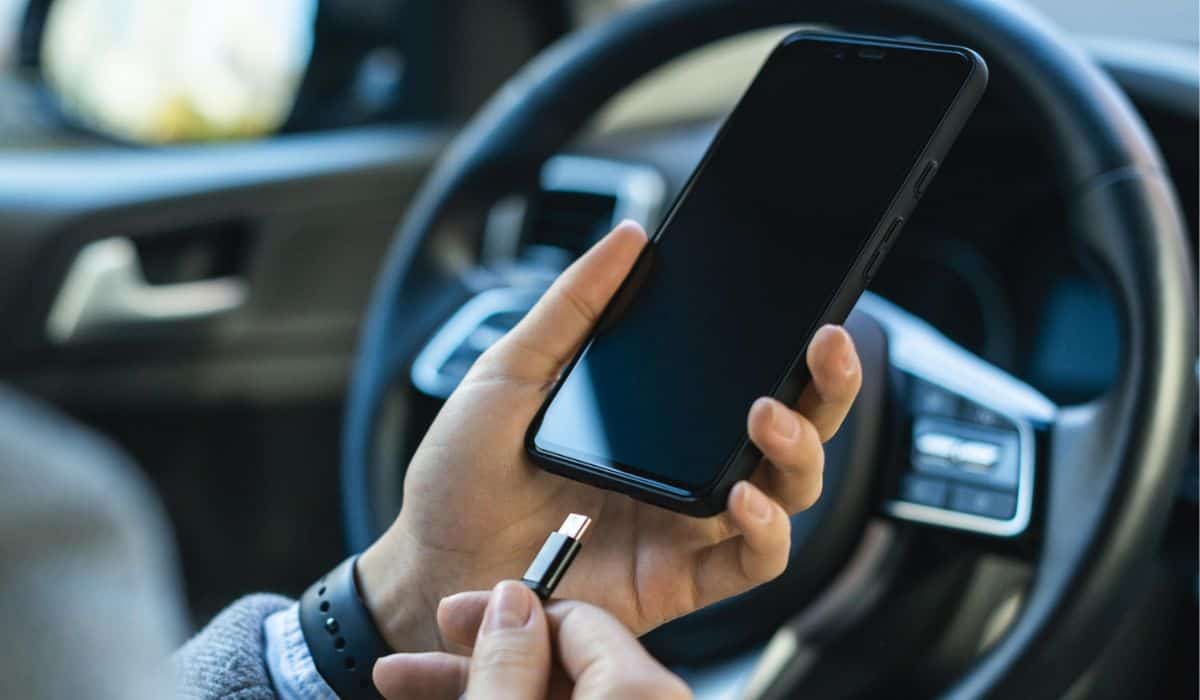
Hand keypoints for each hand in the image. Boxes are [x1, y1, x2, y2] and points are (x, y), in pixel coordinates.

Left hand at [358, 221, 861, 651]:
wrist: (430, 562)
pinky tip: (742, 497)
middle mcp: (688, 470)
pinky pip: (755, 561)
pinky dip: (766, 530)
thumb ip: (572, 307)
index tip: (810, 307)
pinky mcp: (681, 579)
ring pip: (790, 492)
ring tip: (767, 416)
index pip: (750, 377)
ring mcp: (689, 526)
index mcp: (659, 418)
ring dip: (797, 451)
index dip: (796, 348)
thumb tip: (628, 237)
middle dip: (827, 389)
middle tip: (825, 345)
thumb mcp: (511, 372)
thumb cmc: (463, 475)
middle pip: (791, 432)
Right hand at [373, 580, 690, 699]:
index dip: (505, 612)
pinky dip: (511, 698)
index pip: (580, 619)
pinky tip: (453, 689)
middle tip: (423, 649)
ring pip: (559, 687)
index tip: (451, 616)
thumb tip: (509, 608)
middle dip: (486, 647)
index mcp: (641, 693)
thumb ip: (507, 664)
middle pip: (568, 655)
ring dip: (484, 680)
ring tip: (409, 678)